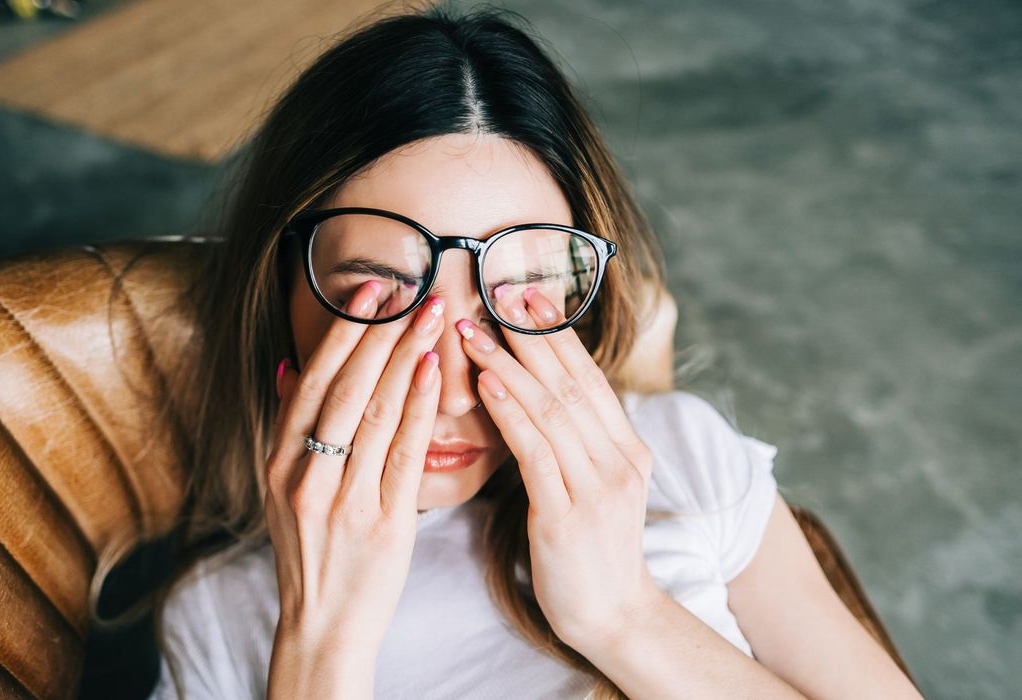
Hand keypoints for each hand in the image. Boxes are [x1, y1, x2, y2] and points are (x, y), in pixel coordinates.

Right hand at [265, 279, 445, 659]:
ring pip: (374, 413)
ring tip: (431, 314)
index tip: (370, 290)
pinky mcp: (382, 523)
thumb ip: (288, 428)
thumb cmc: (312, 551)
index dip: (342, 332)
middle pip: (344, 388)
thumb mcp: (283, 489)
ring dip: (405, 356)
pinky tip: (433, 372)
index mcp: (279, 463)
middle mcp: (305, 476)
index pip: (311, 382)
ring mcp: (342, 500)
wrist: (323, 625)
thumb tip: (288, 366)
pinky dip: (417, 408)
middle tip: (410, 288)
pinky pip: (402, 454)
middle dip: (379, 332)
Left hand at [455, 284, 665, 651]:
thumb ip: (575, 441)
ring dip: (508, 364)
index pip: (588, 377)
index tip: (525, 294)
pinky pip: (536, 452)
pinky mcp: (568, 516)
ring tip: (473, 331)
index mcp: (627, 448)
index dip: (556, 334)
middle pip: (570, 382)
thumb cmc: (589, 549)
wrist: (611, 616)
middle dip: (531, 334)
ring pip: (551, 409)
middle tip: (496, 292)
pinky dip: (510, 412)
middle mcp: (620, 460)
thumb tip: (537, 392)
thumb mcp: (592, 486)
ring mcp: (598, 487)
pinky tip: (484, 383)